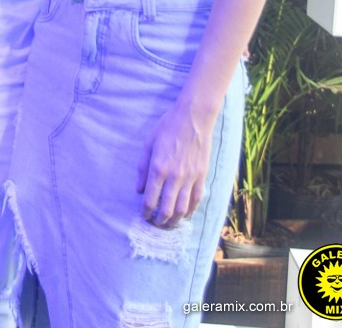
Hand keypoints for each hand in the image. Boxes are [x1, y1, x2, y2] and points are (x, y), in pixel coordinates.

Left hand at [136, 102, 213, 227]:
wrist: (194, 117)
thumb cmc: (168, 127)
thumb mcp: (149, 143)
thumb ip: (142, 168)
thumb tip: (139, 189)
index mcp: (158, 168)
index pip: (150, 200)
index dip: (146, 212)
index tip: (144, 215)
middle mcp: (174, 176)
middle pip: (166, 210)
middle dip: (159, 221)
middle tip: (155, 223)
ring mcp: (190, 177)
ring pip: (182, 209)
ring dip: (174, 221)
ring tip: (168, 223)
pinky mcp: (202, 176)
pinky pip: (197, 200)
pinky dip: (190, 211)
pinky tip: (185, 213)